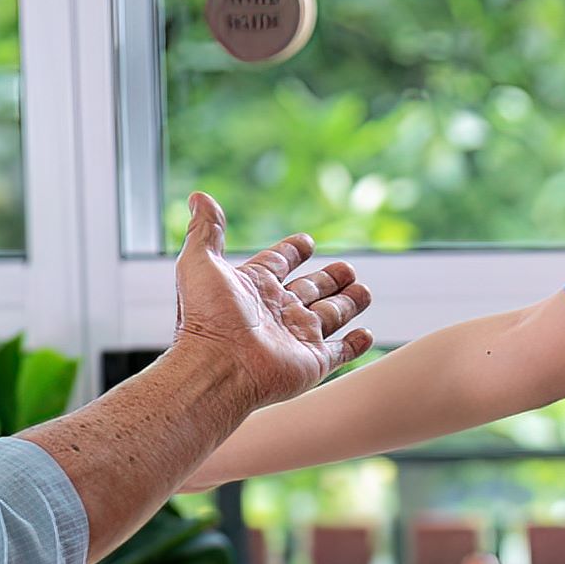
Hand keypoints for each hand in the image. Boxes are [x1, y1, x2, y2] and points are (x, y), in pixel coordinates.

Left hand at [170, 192, 373, 413]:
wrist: (218, 366)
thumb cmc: (206, 317)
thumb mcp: (200, 262)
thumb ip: (205, 229)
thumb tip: (198, 196)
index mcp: (255, 285)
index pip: (279, 262)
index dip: (292, 250)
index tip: (306, 242)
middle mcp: (278, 310)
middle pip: (311, 288)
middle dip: (330, 278)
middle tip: (348, 268)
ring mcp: (297, 336)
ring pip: (331, 315)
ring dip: (348, 303)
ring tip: (364, 291)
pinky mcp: (313, 361)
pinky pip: (341, 351)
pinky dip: (355, 344)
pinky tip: (366, 335)